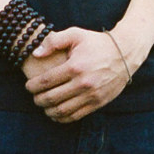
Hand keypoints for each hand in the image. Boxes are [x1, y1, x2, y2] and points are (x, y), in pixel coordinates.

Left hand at [23, 27, 139, 123]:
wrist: (125, 53)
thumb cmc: (97, 43)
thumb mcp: (76, 35)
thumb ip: (54, 41)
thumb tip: (36, 53)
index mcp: (75, 66)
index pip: (46, 82)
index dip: (33, 86)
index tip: (28, 86)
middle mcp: (83, 83)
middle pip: (51, 98)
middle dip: (38, 99)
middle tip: (34, 96)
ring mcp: (91, 95)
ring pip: (62, 111)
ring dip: (48, 111)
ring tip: (43, 106)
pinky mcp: (98, 103)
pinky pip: (76, 116)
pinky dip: (62, 118)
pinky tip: (56, 113)